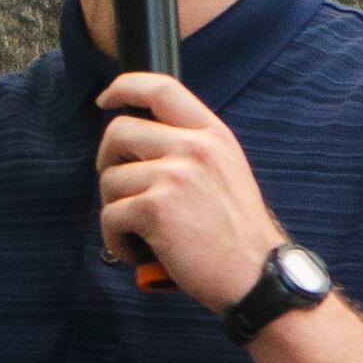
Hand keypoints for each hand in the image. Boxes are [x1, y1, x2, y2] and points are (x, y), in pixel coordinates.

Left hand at [94, 72, 282, 309]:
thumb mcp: (224, 171)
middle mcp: (195, 147)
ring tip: (143, 232)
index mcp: (212, 134)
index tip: (106, 100)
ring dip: (116, 210)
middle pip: (118, 132)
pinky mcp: (156, 207)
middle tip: (122, 191)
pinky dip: (116, 239)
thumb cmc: (234, 232)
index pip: (161, 88)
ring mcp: (175, 175)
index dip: (124, 88)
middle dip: (108, 163)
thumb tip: (138, 142)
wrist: (256, 274)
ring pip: (110, 180)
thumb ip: (188, 149)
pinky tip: (139, 251)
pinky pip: (110, 216)